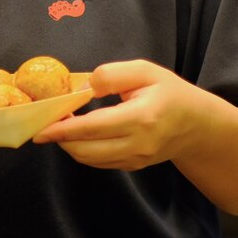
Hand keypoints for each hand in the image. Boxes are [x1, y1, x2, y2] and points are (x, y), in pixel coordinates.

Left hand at [33, 59, 207, 170]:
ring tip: (61, 125)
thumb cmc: (170, 92)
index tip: (40, 126)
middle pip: (85, 149)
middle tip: (47, 121)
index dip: (62, 128)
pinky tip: (78, 134)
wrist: (197, 124)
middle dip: (59, 138)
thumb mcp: (144, 70)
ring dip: (68, 144)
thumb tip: (83, 88)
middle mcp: (138, 144)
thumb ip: (112, 75)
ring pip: (88, 159)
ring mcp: (136, 159)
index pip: (92, 127)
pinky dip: (82, 150)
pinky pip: (98, 162)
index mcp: (141, 117)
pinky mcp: (133, 166)